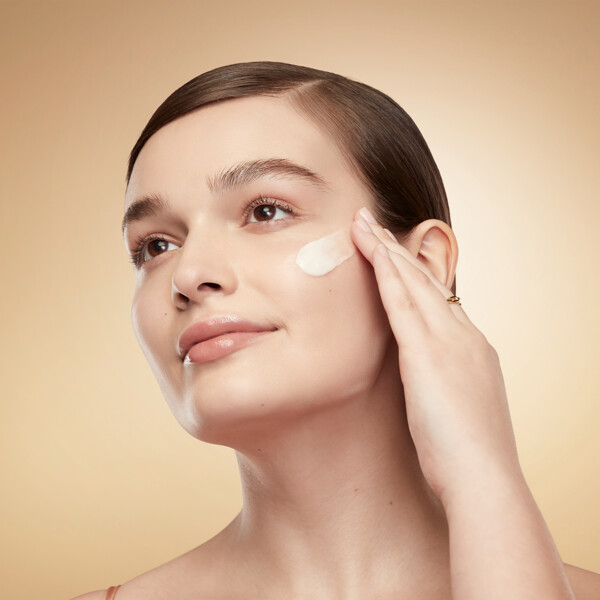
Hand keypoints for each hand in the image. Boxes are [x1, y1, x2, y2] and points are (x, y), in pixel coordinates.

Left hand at [351, 207, 521, 504]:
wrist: (484, 479)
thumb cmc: (468, 457)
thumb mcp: (458, 409)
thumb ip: (441, 384)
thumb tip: (423, 381)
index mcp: (472, 349)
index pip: (438, 299)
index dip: (413, 273)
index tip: (394, 254)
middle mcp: (464, 336)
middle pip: (426, 281)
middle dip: (397, 250)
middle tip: (374, 222)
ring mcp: (449, 341)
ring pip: (413, 283)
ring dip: (387, 250)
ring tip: (364, 223)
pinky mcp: (429, 354)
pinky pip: (403, 304)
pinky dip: (387, 275)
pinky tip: (372, 252)